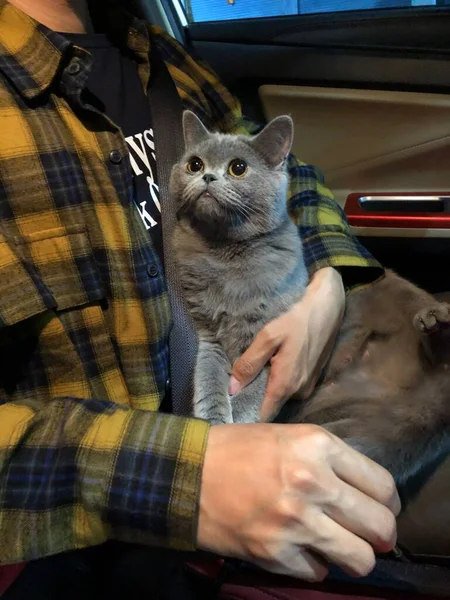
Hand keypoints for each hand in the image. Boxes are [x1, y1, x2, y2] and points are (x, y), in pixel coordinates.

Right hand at [198, 423, 399, 581]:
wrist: (188, 472)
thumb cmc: (238, 449)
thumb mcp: (290, 436)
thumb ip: (331, 461)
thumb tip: (366, 495)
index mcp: (318, 446)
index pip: (383, 485)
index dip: (389, 503)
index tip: (382, 508)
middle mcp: (312, 483)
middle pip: (381, 525)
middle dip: (381, 535)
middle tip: (369, 534)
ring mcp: (295, 522)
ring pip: (360, 558)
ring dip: (355, 556)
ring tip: (341, 548)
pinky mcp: (275, 553)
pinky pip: (319, 573)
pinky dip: (314, 565)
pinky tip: (300, 549)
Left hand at [230, 267, 344, 420]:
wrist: (326, 308)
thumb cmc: (295, 320)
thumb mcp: (267, 338)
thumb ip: (249, 364)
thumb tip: (232, 389)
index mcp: (286, 385)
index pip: (264, 415)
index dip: (249, 415)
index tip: (234, 411)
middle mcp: (299, 392)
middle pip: (273, 406)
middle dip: (257, 400)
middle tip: (239, 389)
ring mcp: (308, 387)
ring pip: (282, 397)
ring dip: (269, 389)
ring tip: (255, 376)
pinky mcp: (313, 379)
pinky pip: (292, 389)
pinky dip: (281, 383)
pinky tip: (273, 368)